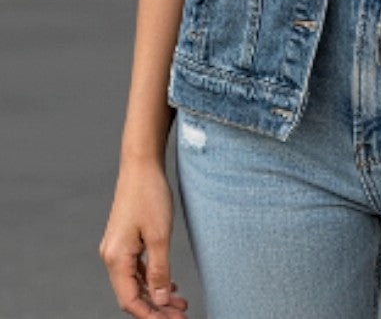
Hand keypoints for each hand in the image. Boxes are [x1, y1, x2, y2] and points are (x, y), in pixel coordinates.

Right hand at [100, 161, 188, 317]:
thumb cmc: (149, 195)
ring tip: (180, 302)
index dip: (150, 316)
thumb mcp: (159, 235)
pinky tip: (169, 283)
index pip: (130, 300)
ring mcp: (117, 247)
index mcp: (116, 258)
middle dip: (156, 308)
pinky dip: (152, 278)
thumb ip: (159, 270)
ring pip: (135, 282)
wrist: (141, 165)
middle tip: (181, 314)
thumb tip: (159, 301)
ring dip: (156, 294)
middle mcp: (112, 256)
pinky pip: (137, 268)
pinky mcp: (125, 239)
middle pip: (132, 294)